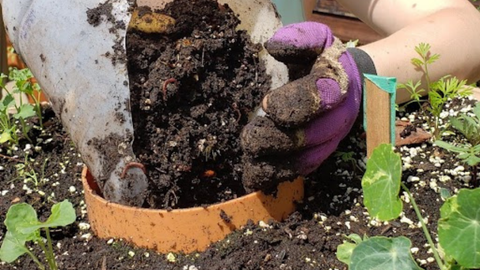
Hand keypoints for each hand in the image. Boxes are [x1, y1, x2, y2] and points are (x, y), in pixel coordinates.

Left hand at [241, 22, 367, 190]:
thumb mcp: (316, 40)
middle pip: (311, 136)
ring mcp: (331, 139)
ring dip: (274, 163)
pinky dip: (276, 175)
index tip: (267, 104)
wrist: (347, 82)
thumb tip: (273, 46)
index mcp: (336, 83)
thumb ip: (299, 38)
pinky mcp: (320, 154)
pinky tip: (254, 174)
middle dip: (276, 139)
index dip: (294, 103)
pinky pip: (300, 171)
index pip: (320, 96)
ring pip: (306, 160)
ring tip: (249, 156)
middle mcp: (338, 116)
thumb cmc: (321, 60)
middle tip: (250, 136)